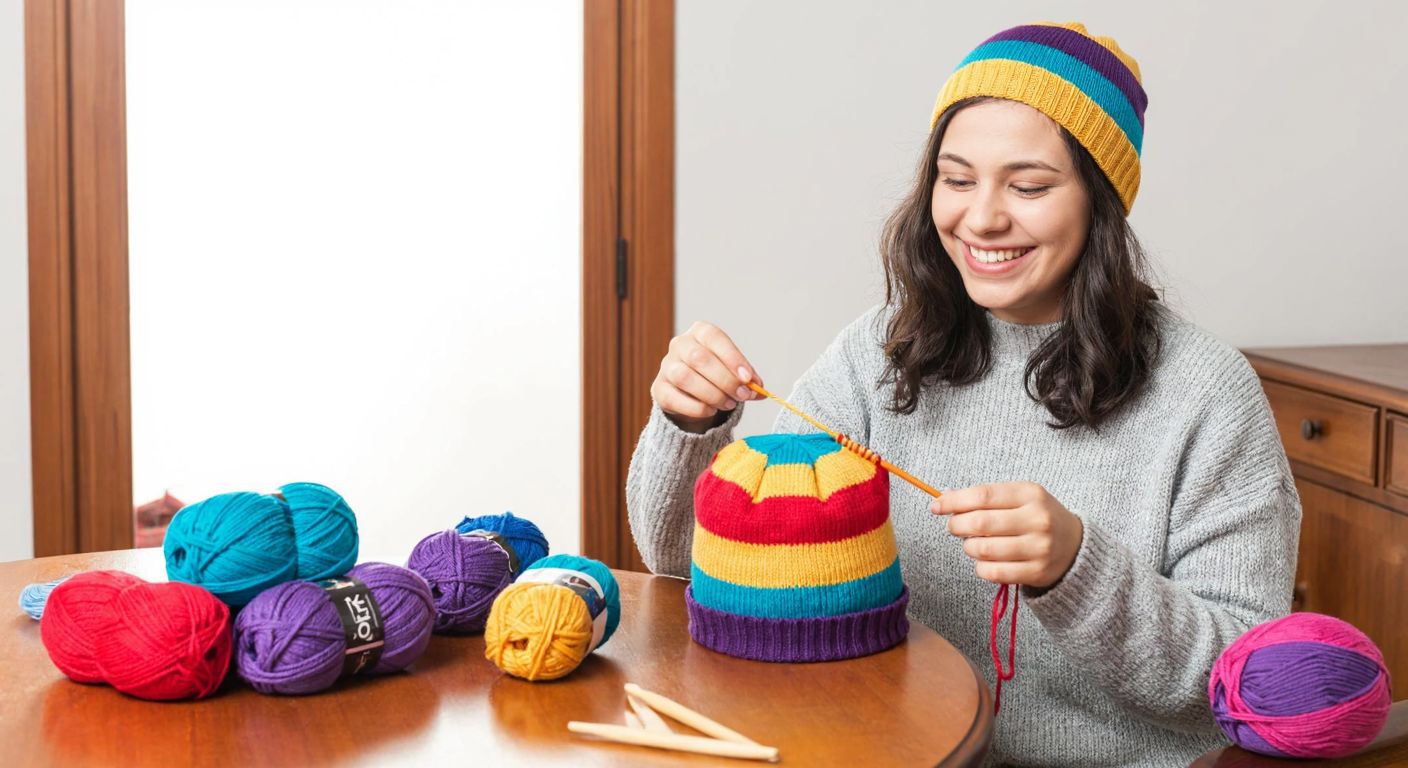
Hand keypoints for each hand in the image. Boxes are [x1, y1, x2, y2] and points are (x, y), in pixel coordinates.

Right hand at [651, 321, 763, 432]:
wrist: (690, 394)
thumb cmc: (714, 376)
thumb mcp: (733, 371)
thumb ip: (746, 378)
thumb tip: (758, 389)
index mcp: (700, 332)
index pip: (714, 337)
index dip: (732, 357)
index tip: (748, 378)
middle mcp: (680, 344)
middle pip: (699, 358)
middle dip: (725, 380)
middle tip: (742, 395)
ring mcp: (666, 366)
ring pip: (685, 377)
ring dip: (712, 394)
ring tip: (728, 403)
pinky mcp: (659, 389)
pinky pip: (675, 398)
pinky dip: (697, 408)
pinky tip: (711, 410)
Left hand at [930, 482, 1083, 588]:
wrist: (1075, 546)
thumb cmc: (1037, 517)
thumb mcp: (1020, 498)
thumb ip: (986, 497)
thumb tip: (944, 499)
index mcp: (1030, 494)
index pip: (982, 495)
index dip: (953, 501)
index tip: (936, 506)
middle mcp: (1037, 520)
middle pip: (980, 523)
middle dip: (957, 525)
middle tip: (954, 527)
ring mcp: (1038, 548)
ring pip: (983, 550)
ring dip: (968, 548)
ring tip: (972, 545)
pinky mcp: (1036, 572)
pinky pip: (992, 572)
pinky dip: (980, 567)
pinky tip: (985, 561)